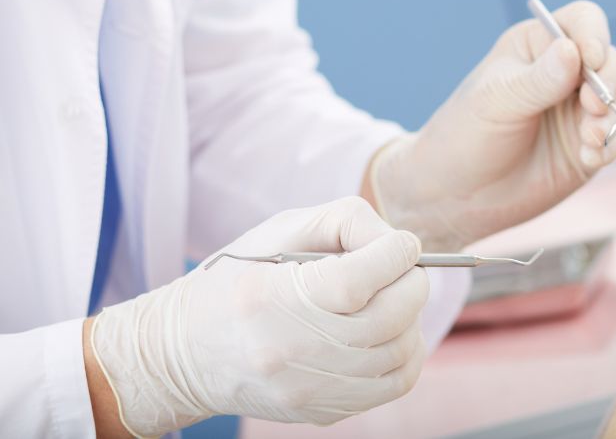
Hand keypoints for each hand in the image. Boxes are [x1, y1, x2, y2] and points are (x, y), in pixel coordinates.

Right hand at [89, 197, 427, 435]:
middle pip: (388, 317)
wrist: (183, 354)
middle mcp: (290, 352)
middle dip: (412, 282)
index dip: (395, 255)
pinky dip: (406, 352)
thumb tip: (397, 244)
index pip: (358, 280)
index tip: (403, 244)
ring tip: (395, 296)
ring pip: (399, 352)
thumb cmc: (235, 281)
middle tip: (405, 267)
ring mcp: (308, 389)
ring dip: (412, 316)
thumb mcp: (278, 231)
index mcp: (272, 300)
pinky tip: (393, 330)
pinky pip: (393, 384)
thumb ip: (343, 223)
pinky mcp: (322, 411)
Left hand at [367, 0, 615, 249]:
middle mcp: (564, 73)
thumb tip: (574, 51)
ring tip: (590, 137)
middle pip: (609, 60)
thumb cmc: (466, 135)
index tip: (591, 59)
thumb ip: (538, 80)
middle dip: (608, 80)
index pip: (582, 22)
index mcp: (537, 46)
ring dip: (610, 116)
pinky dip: (609, 145)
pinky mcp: (588, 145)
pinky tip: (589, 156)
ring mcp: (578, 110)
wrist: (456, 195)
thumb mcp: (496, 101)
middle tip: (592, 104)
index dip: (593, 35)